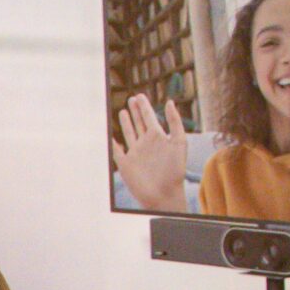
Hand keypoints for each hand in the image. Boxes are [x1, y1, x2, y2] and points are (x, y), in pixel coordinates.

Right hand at [110, 94, 189, 212]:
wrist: (164, 194)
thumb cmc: (174, 170)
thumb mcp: (179, 142)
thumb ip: (174, 122)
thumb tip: (169, 102)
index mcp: (158, 137)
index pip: (149, 117)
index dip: (144, 106)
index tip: (140, 95)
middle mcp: (146, 143)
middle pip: (139, 123)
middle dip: (135, 110)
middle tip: (132, 98)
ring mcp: (135, 153)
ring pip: (128, 133)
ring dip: (126, 122)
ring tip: (123, 110)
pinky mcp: (125, 164)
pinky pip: (116, 150)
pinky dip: (112, 143)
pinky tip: (110, 136)